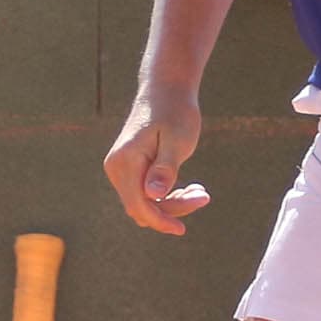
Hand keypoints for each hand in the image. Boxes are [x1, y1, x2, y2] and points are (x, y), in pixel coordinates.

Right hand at [103, 87, 212, 234]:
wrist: (166, 91)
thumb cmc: (174, 112)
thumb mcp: (176, 140)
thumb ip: (165, 168)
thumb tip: (153, 195)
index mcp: (125, 162)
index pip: (138, 205)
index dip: (159, 221)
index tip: (181, 229)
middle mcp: (117, 168)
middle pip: (141, 207)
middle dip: (172, 209)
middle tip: (203, 196)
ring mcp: (121, 169)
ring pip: (145, 202)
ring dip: (172, 203)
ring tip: (201, 192)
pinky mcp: (130, 169)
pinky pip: (146, 193)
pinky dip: (167, 195)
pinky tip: (190, 189)